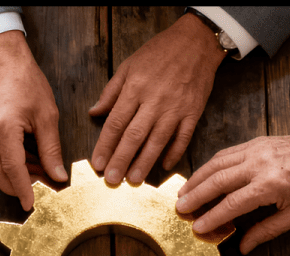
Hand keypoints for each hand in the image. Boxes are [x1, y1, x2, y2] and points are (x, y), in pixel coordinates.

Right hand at [0, 30, 66, 210]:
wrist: (0, 59)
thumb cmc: (25, 80)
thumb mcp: (47, 114)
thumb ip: (52, 149)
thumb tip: (58, 175)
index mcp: (3, 127)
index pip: (13, 169)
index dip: (23, 189)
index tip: (31, 203)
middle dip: (16, 186)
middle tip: (39, 187)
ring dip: (11, 176)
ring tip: (35, 171)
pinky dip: (3, 163)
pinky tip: (22, 159)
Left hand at [89, 12, 226, 184]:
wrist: (196, 42)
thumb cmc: (159, 52)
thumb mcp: (129, 65)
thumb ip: (111, 92)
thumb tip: (93, 112)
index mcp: (135, 87)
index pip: (116, 122)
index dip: (105, 145)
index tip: (97, 164)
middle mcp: (155, 100)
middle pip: (134, 135)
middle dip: (121, 160)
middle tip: (112, 180)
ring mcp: (176, 107)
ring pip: (157, 140)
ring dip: (145, 162)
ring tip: (133, 180)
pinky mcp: (194, 111)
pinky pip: (183, 137)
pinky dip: (174, 153)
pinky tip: (164, 166)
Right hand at [176, 122, 289, 253]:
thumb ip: (268, 230)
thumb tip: (243, 246)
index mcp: (271, 185)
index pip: (232, 203)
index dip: (212, 217)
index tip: (197, 227)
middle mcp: (259, 165)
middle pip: (217, 181)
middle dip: (195, 195)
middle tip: (179, 208)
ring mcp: (255, 150)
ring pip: (216, 164)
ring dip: (197, 179)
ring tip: (183, 193)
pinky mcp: (254, 142)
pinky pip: (225, 154)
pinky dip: (209, 166)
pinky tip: (201, 177)